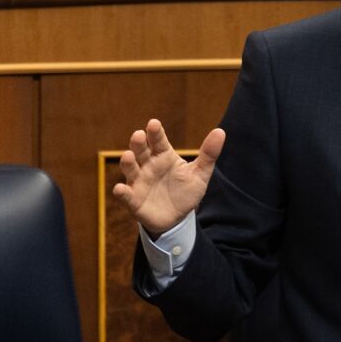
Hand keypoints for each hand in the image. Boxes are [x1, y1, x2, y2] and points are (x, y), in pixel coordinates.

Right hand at [113, 119, 224, 238]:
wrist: (177, 218)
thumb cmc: (186, 191)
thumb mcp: (200, 173)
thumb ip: (208, 154)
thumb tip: (220, 132)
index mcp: (163, 156)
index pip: (158, 141)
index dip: (155, 133)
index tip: (154, 123)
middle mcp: (148, 166)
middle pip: (141, 151)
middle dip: (138, 143)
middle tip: (139, 135)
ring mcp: (139, 182)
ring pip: (130, 169)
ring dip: (127, 163)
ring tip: (128, 156)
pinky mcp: (134, 200)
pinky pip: (126, 195)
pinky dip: (121, 192)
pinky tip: (120, 189)